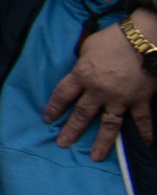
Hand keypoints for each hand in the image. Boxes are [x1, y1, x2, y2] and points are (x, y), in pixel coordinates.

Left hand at [45, 17, 156, 159]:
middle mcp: (98, 90)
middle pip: (81, 114)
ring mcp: (120, 98)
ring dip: (102, 142)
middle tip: (62, 144)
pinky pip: (141, 120)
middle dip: (71, 130)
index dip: (54, 107)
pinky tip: (147, 144)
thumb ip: (83, 63)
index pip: (62, 94)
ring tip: (96, 157)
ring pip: (108, 124)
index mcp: (82, 75)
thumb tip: (81, 70)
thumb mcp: (89, 47)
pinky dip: (145, 132)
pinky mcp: (140, 100)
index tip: (48, 119)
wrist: (144, 37)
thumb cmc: (114, 38)